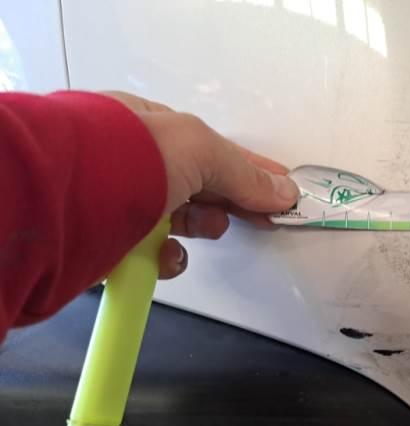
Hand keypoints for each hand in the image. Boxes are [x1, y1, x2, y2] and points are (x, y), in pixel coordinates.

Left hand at [104, 91, 298, 279]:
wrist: (70, 198)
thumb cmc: (129, 154)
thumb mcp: (201, 149)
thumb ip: (245, 173)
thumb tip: (283, 192)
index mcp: (151, 127)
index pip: (213, 151)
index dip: (250, 170)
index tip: (281, 189)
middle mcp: (135, 163)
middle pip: (201, 188)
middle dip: (231, 203)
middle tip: (262, 217)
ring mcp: (123, 203)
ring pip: (179, 223)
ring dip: (201, 228)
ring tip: (205, 228)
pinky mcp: (114, 242)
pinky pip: (154, 255)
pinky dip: (168, 259)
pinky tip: (167, 255)